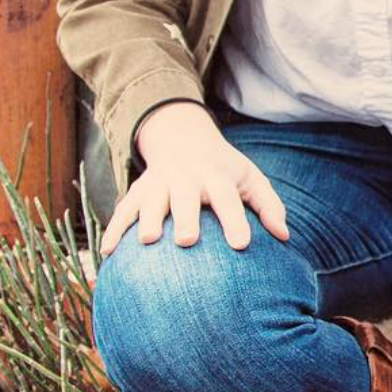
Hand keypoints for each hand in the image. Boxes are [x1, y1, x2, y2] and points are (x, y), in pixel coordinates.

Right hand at [99, 102, 290, 255]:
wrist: (184, 138)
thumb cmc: (224, 169)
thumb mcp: (250, 178)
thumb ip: (269, 205)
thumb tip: (284, 237)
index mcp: (216, 176)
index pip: (227, 198)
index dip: (235, 220)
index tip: (241, 245)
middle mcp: (186, 178)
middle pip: (185, 197)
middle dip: (186, 217)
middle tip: (188, 241)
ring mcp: (159, 182)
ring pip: (151, 199)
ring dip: (147, 218)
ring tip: (148, 241)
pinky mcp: (138, 190)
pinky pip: (124, 209)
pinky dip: (115, 229)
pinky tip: (107, 253)